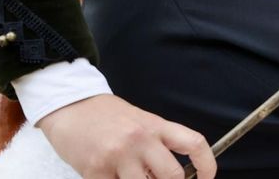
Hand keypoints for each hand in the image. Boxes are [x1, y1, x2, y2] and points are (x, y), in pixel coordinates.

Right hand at [37, 94, 214, 178]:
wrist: (70, 107)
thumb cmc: (106, 116)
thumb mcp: (140, 122)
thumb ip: (157, 145)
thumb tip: (170, 176)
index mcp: (155, 125)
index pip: (194, 143)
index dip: (208, 165)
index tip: (207, 178)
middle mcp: (141, 140)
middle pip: (172, 176)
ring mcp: (118, 156)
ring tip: (131, 175)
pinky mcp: (96, 172)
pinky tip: (110, 177)